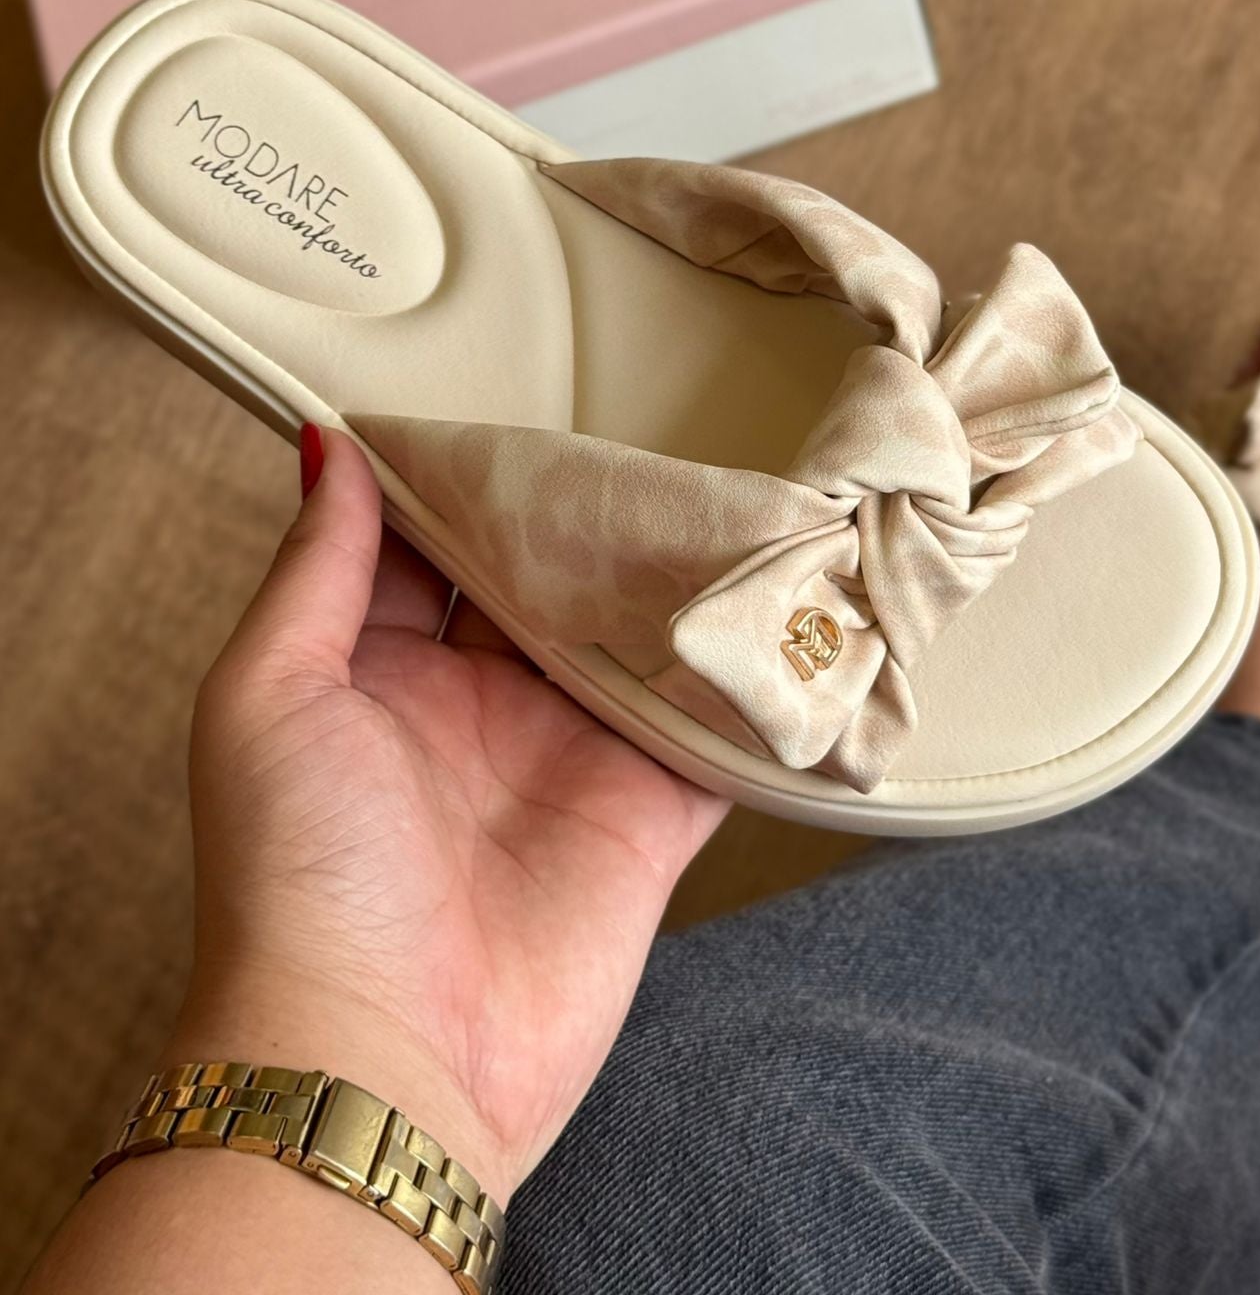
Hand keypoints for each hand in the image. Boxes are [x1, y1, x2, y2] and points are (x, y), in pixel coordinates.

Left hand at [174, 428, 728, 1201]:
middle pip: (549, 585)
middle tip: (633, 446)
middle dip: (584, 521)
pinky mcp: (649, 811)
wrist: (386, 1058)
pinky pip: (710, 727)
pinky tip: (775, 608)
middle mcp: (483, 708)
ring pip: (636, 640)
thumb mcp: (267, 700)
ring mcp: (572, 757)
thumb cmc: (297, 882)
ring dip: (670, 583)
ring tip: (716, 497)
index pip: (438, 551)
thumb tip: (330, 451)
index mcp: (385, 675)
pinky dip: (742, 678)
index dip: (472, 485)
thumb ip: (316, 574)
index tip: (514, 418)